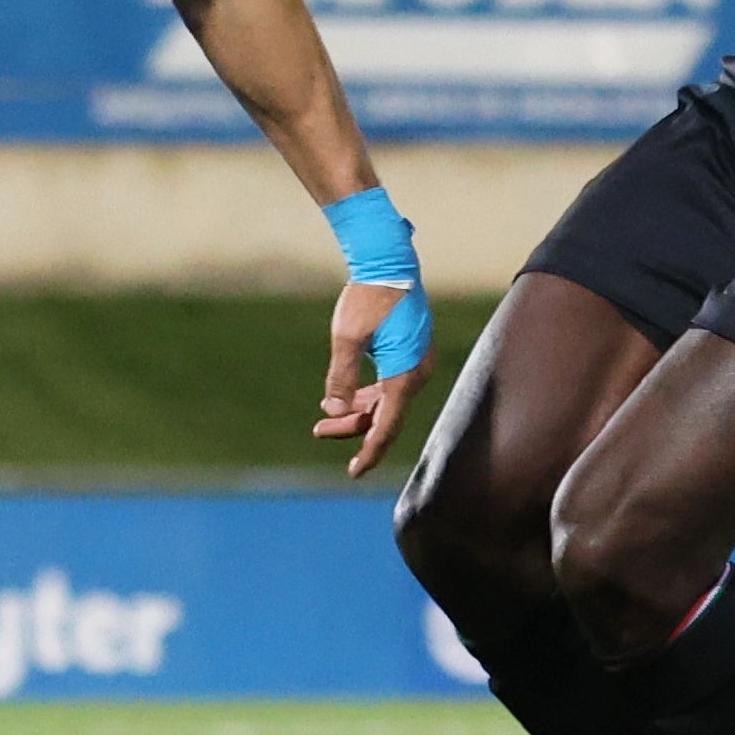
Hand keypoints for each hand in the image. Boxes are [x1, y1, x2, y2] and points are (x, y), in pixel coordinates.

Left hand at [315, 278, 427, 478]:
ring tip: (325, 415)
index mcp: (404, 375)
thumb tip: (335, 412)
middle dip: (353, 428)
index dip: (370, 452)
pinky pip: (391, 386)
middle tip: (318, 430)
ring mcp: (417, 364)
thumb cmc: (367, 297)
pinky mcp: (412, 354)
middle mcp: (416, 374)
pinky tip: (344, 397)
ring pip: (387, 402)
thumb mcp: (347, 339)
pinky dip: (368, 395)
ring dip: (359, 411)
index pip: (387, 427)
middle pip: (385, 417)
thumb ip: (341, 379)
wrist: (389, 262)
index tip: (354, 472)